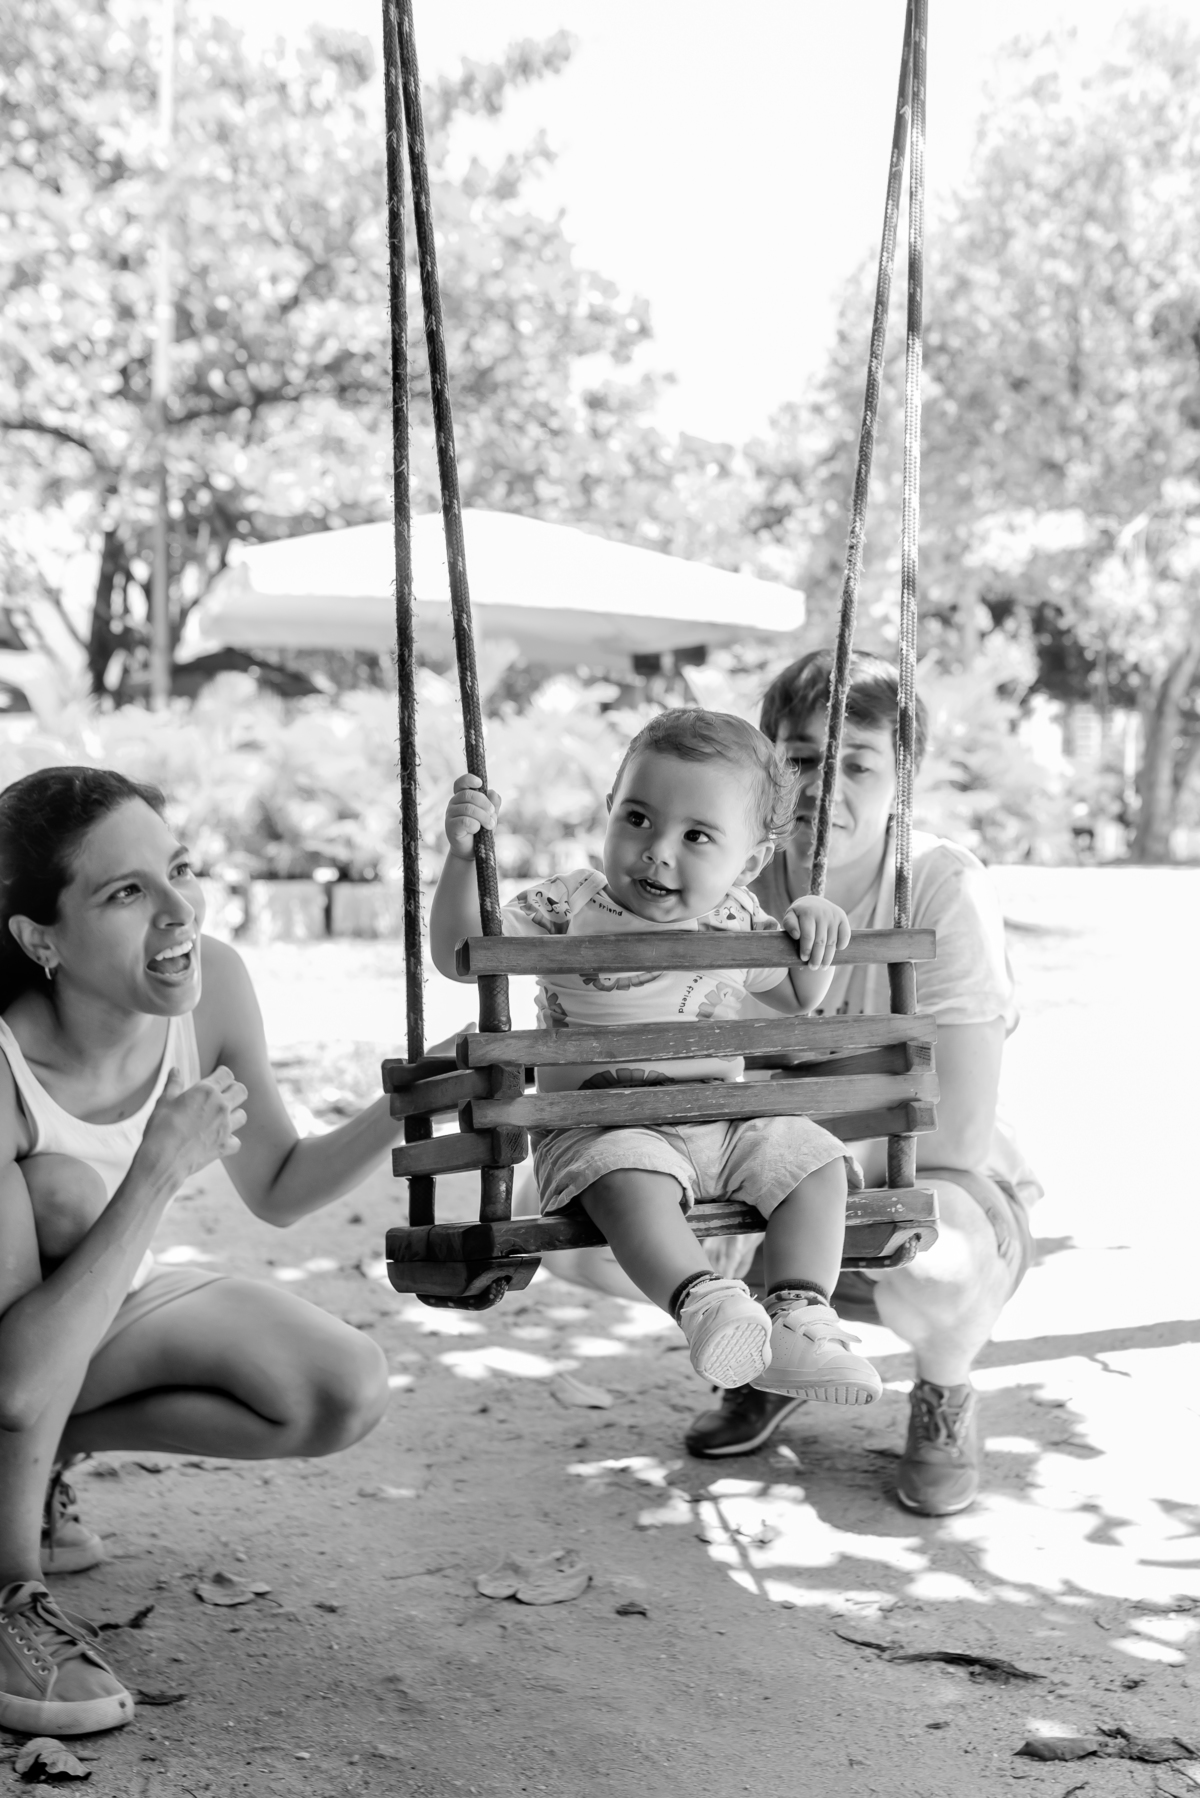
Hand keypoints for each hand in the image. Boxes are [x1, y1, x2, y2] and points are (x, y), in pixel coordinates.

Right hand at [137, 1065, 248, 1187]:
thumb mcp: (164, 1101)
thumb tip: (175, 1070)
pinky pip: (236, 1142)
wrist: (163, 1159)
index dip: (222, 1075)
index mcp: (206, 1091)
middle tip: (222, 1096)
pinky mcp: (225, 1146)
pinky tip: (218, 1141)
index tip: (217, 1079)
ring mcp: (226, 1127)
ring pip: (243, 1115)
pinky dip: (229, 1141)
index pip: (226, 1074)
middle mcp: (221, 1106)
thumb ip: (173, 1084)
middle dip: (234, 1091)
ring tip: (221, 1119)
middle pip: (241, 1091)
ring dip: (234, 1115)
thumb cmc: (161, 1127)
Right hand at [445, 772, 500, 859]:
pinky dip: (476, 825)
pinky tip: (477, 830)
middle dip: (485, 804)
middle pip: (469, 795)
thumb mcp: (491, 815)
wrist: (472, 850)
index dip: (469, 779)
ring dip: (484, 817)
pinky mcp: (450, 826)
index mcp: (462, 796)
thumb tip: (492, 792)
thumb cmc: (481, 830)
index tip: (480, 783)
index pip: (461, 782)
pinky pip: (466, 821)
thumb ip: (493, 803)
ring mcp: (450, 814)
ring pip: (469, 809)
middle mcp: (454, 803)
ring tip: (490, 825)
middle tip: (492, 814)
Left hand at [782, 896, 851, 967]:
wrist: (813, 902)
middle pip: (820, 941)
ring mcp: (834, 915)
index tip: (804, 959)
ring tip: (823, 967)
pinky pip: (845, 934)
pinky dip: (842, 944)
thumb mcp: (790, 916)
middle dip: (817, 957)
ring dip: (828, 957)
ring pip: (832, 941)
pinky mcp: (842, 917)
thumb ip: (789, 925)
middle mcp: (822, 913)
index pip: (808, 936)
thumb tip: (796, 935)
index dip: (806, 949)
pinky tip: (837, 951)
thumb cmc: (799, 914)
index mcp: (807, 912)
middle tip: (813, 968)